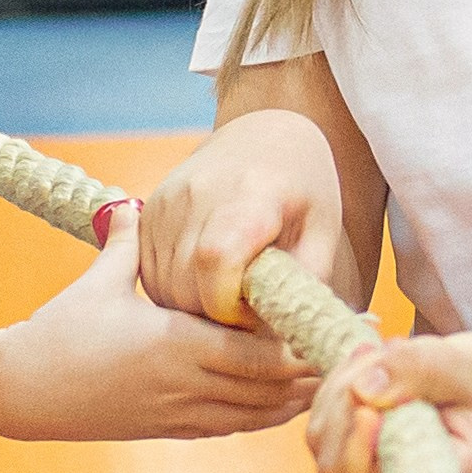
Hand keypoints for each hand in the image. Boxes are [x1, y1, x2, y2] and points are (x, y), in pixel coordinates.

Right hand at [0, 220, 317, 440]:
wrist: (19, 392)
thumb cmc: (57, 332)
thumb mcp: (98, 282)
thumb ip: (128, 243)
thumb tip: (135, 204)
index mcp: (176, 347)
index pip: (261, 356)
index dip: (306, 348)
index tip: (338, 329)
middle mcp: (185, 387)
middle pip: (272, 391)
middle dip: (316, 376)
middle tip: (355, 355)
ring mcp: (177, 413)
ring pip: (256, 415)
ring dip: (294, 398)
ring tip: (330, 377)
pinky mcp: (167, 428)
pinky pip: (231, 425)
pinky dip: (262, 413)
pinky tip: (282, 399)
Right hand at [139, 109, 345, 325]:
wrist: (263, 136)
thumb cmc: (303, 187)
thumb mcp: (322, 230)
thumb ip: (302, 281)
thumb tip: (282, 337)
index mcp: (248, 194)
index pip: (215, 259)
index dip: (229, 304)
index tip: (252, 315)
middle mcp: (196, 194)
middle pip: (185, 282)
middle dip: (213, 317)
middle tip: (245, 316)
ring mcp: (166, 202)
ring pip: (162, 285)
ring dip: (192, 310)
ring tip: (228, 303)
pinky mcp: (149, 211)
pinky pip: (150, 273)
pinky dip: (174, 294)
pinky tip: (204, 289)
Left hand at [308, 334, 471, 472]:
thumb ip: (421, 371)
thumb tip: (362, 387)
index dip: (356, 444)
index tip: (366, 399)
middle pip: (337, 466)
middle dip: (345, 399)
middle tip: (379, 351)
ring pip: (325, 443)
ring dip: (341, 388)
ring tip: (383, 352)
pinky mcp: (368, 463)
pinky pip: (329, 429)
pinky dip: (341, 388)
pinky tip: (373, 360)